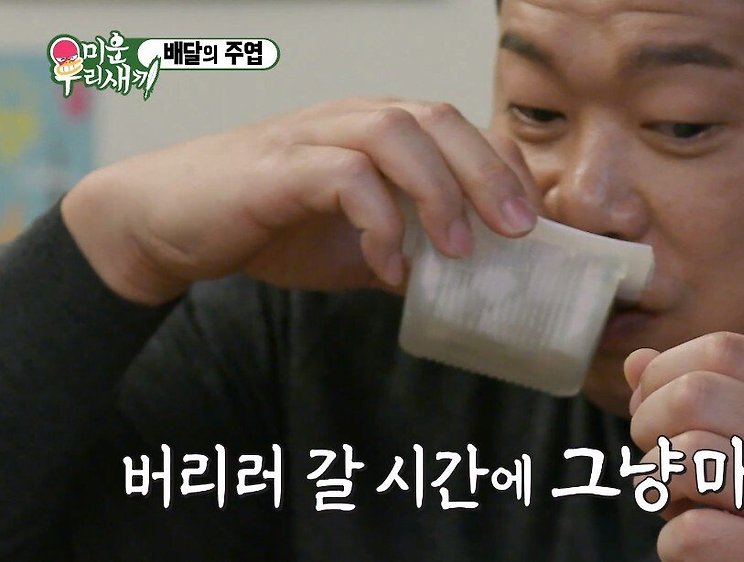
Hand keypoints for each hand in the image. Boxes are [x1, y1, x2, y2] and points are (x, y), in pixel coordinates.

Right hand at [62, 99, 538, 304]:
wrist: (171, 223)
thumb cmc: (268, 224)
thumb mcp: (354, 243)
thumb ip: (405, 251)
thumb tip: (465, 286)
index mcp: (377, 134)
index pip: (457, 128)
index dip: (501, 166)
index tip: (531, 223)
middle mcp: (350, 123)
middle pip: (437, 117)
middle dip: (488, 172)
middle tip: (520, 231)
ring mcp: (313, 139)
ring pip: (395, 132)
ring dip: (439, 190)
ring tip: (462, 249)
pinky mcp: (278, 168)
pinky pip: (341, 177)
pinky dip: (376, 221)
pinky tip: (387, 267)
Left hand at [624, 332, 743, 561]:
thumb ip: (711, 396)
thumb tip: (637, 363)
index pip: (724, 349)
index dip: (665, 372)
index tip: (652, 406)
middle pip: (694, 395)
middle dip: (648, 425)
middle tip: (657, 459)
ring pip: (686, 459)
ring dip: (656, 483)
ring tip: (675, 501)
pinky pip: (690, 534)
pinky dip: (672, 543)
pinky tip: (700, 548)